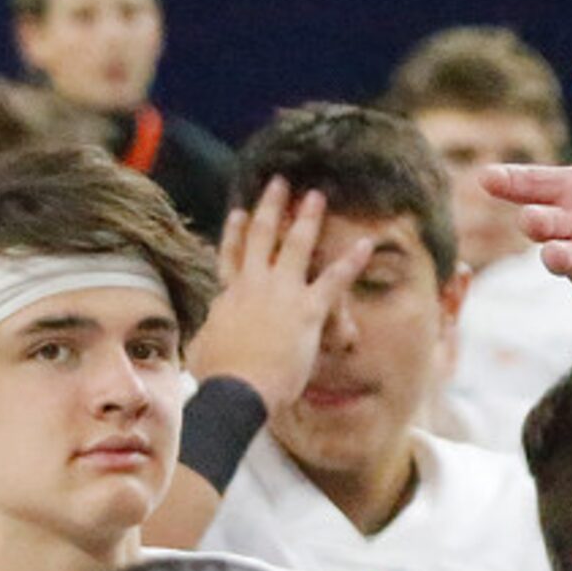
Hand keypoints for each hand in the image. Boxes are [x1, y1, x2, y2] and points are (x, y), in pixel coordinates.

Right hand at [190, 179, 371, 408]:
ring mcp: (281, 294)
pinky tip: (367, 243)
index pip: (231, 257)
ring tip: (316, 194)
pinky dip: (352, 260)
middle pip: (260, 237)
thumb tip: (206, 334)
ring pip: (294, 245)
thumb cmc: (219, 376)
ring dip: (307, 218)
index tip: (238, 212)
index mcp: (229, 296)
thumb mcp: (204, 347)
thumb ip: (211, 333)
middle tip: (280, 183)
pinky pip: (334, 279)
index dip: (234, 233)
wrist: (237, 388)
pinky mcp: (307, 309)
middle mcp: (253, 285)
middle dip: (271, 207)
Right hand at [479, 56, 571, 319]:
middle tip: (531, 217)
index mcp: (567, 192)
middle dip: (536, 221)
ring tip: (554, 257)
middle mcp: (569, 228)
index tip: (486, 177)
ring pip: (566, 263)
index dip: (509, 181)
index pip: (530, 183)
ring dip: (560, 259)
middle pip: (543, 225)